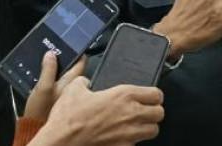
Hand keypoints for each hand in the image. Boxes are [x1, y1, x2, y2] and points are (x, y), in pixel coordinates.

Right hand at [23, 51, 85, 121]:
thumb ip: (48, 70)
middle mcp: (71, 87)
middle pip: (72, 69)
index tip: (74, 44)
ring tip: (49, 59)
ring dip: (58, 68)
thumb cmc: (41, 109)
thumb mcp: (43, 87)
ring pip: (64, 75)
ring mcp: (64, 93)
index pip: (80, 64)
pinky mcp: (56, 98)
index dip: (79, 53)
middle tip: (58, 49)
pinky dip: (52, 76)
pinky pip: (57, 82)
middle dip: (67, 59)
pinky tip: (44, 74)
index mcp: (71, 82)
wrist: (34, 127)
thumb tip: (51, 54)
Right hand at [28, 79, 164, 145]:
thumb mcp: (74, 88)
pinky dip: (133, 141)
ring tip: (138, 125)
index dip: (154, 95)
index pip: (156, 94)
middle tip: (145, 110)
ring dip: (148, 127)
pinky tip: (124, 137)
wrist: (61, 142)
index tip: (149, 96)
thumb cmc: (68, 117)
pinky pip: (137, 144)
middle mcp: (131, 114)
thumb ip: (85, 81)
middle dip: (154, 111)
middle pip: (159, 113)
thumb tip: (86, 82)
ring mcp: (129, 134)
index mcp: (123, 95)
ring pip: (154, 130)